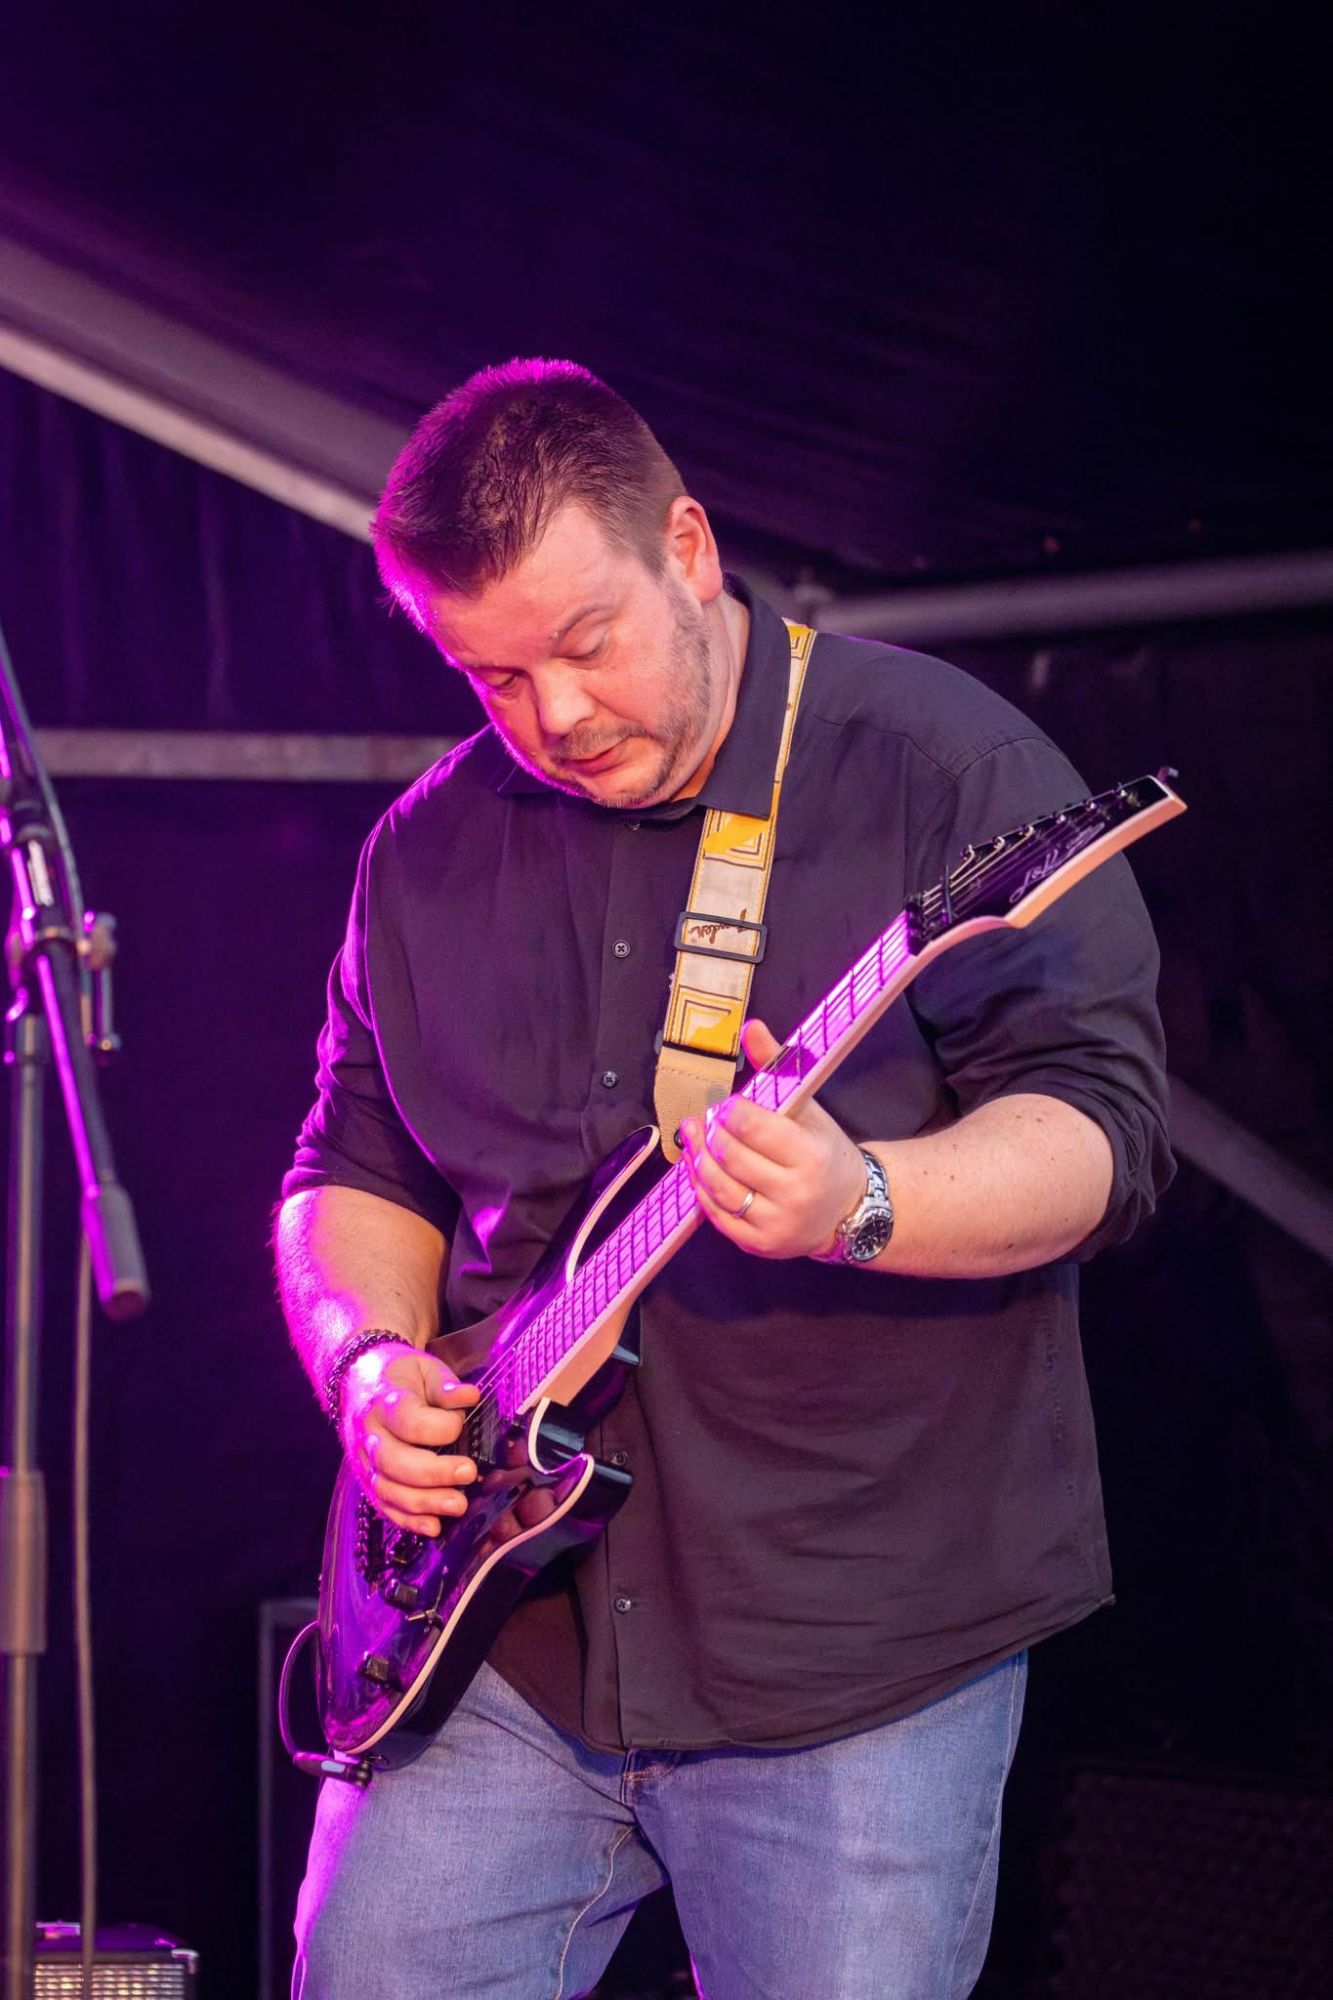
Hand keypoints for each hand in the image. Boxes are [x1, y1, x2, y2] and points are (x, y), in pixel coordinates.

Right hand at [339, 1344, 479, 1536]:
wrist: (360, 1381)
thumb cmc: (400, 1377)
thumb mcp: (424, 1368)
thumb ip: (446, 1385)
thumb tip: (470, 1397)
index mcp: (383, 1401)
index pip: (408, 1420)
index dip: (439, 1427)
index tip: (461, 1425)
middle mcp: (368, 1435)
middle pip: (394, 1461)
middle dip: (433, 1473)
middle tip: (468, 1474)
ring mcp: (363, 1461)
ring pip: (386, 1489)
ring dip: (423, 1502)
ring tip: (458, 1505)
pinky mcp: (366, 1480)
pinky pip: (383, 1505)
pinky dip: (408, 1520)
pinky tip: (434, 1526)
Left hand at [680, 1019, 868, 1259]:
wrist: (850, 1208)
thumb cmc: (824, 1152)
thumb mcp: (810, 1109)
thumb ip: (778, 1066)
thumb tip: (751, 1027)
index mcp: (810, 1155)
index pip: (752, 1128)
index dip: (729, 1112)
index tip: (724, 1104)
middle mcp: (795, 1193)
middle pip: (731, 1157)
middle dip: (710, 1134)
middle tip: (702, 1119)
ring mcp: (776, 1223)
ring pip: (718, 1188)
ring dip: (698, 1160)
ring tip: (694, 1140)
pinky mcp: (760, 1244)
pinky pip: (717, 1216)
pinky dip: (702, 1190)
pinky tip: (700, 1170)